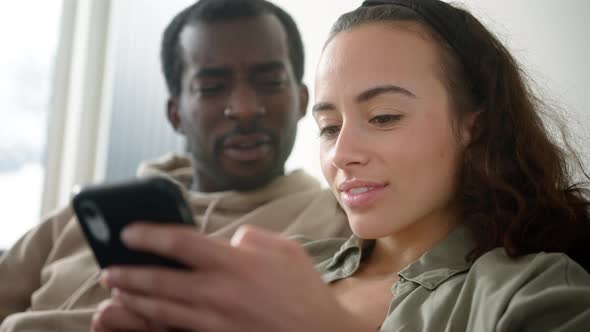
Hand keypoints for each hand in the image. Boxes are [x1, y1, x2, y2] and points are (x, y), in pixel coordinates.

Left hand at [95, 223, 371, 331]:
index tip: (128, 232)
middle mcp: (220, 291)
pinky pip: (177, 329)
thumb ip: (252, 238)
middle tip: (109, 269)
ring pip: (162, 309)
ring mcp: (216, 320)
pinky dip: (155, 320)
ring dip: (135, 299)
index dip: (149, 235)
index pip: (181, 243)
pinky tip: (145, 314)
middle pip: (161, 280)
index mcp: (236, 263)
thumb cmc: (305, 291)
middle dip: (130, 273)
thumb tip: (228, 240)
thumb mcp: (286, 249)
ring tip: (117, 291)